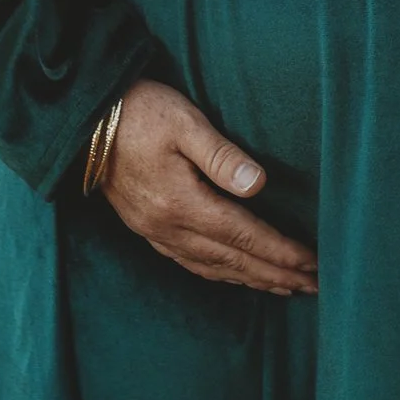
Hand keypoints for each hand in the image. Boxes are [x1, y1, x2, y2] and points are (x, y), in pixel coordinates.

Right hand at [96, 80, 317, 295]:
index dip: (280, 252)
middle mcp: (169, 227)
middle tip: (314, 286)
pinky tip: (236, 275)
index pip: (243, 235)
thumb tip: (258, 183)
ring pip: (213, 267)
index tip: (312, 263)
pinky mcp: (147, 229)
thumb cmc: (140, 112)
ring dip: (252, 280)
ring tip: (286, 288)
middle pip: (233, 260)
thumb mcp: (184, 122)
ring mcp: (155, 232)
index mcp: (181, 202)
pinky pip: (191, 263)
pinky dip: (221, 274)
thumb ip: (221, 155)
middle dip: (276, 275)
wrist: (85, 121)